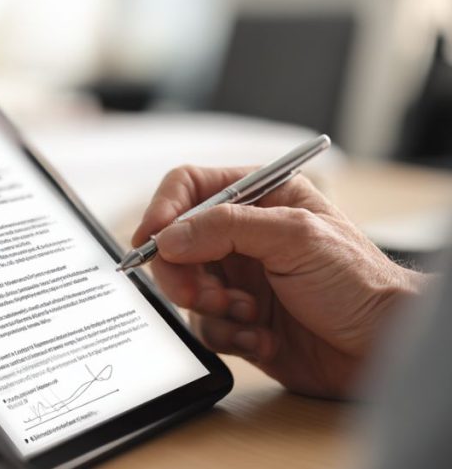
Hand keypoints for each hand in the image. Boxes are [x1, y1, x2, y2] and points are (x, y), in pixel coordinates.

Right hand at [133, 166, 423, 398]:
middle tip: (198, 293)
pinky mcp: (239, 319)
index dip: (164, 210)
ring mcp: (239, 279)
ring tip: (249, 316)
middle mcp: (243, 236)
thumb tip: (168, 236)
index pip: (190, 188)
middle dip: (182, 272)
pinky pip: (205, 326)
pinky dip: (228, 335)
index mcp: (259, 197)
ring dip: (212, 307)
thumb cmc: (359, 282)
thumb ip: (226, 228)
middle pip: (176, 243)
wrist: (383, 346)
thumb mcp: (295, 237)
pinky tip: (263, 337)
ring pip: (186, 288)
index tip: (150, 240)